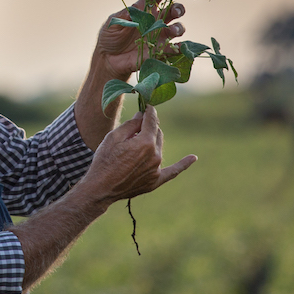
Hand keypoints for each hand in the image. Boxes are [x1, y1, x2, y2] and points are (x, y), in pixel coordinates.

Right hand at [82, 106, 196, 205]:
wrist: (100, 188)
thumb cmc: (104, 160)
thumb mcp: (113, 137)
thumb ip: (131, 125)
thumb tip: (142, 115)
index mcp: (145, 143)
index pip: (151, 121)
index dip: (149, 111)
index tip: (147, 105)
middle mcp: (155, 155)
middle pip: (156, 133)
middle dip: (148, 127)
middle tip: (136, 126)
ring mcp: (157, 169)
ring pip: (159, 148)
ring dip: (151, 142)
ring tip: (134, 145)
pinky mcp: (156, 180)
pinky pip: (173, 171)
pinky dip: (183, 164)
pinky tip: (193, 158)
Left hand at [93, 0, 185, 78]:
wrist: (108, 59)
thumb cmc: (109, 37)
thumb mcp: (112, 23)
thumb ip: (123, 15)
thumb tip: (133, 9)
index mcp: (143, 10)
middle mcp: (154, 21)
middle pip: (172, 10)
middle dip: (178, 8)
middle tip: (176, 11)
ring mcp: (158, 36)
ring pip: (176, 28)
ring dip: (178, 27)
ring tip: (173, 30)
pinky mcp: (159, 51)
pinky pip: (173, 49)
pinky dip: (179, 48)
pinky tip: (179, 48)